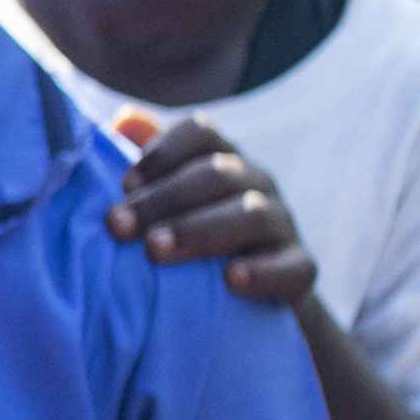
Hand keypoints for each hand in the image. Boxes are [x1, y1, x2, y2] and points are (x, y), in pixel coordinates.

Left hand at [107, 112, 319, 305]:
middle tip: (118, 226)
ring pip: (252, 215)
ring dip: (198, 230)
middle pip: (216, 175)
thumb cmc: (195, 243)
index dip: (162, 152)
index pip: (199, 133)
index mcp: (223, 160)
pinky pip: (290, 266)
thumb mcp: (168, 206)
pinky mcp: (301, 267)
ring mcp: (283, 223)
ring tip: (155, 249)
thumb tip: (125, 119)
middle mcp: (256, 183)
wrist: (250, 301)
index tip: (124, 184)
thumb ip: (149, 167)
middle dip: (162, 199)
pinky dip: (261, 272)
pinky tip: (230, 279)